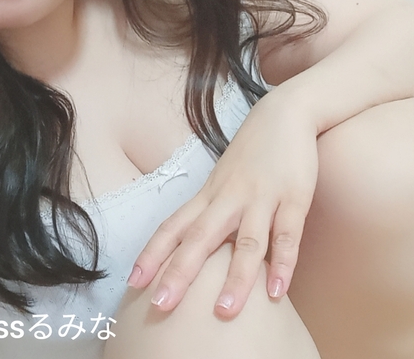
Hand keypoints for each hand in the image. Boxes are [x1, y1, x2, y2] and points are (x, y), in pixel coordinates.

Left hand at [126, 89, 319, 317]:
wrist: (283, 114)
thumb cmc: (250, 152)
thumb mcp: (223, 180)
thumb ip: (211, 211)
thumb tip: (196, 248)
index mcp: (209, 195)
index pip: (174, 226)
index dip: (152, 254)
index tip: (132, 283)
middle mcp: (229, 198)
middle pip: (200, 237)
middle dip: (179, 272)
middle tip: (160, 305)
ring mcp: (261, 197)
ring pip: (247, 241)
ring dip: (235, 277)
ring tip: (223, 311)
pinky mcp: (293, 197)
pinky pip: (288, 234)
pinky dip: (284, 263)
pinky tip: (278, 291)